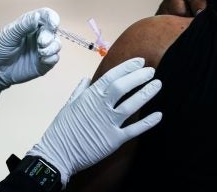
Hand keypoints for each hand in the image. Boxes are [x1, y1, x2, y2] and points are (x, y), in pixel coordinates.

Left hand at [0, 7, 60, 98]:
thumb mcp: (9, 34)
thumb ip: (24, 25)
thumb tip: (38, 16)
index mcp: (31, 24)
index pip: (46, 16)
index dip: (52, 18)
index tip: (53, 24)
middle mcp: (39, 35)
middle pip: (53, 31)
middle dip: (49, 36)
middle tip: (41, 42)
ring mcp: (43, 49)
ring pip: (57, 45)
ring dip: (52, 47)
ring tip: (41, 52)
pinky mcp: (44, 63)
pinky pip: (55, 58)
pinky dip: (51, 58)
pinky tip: (42, 60)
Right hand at [27, 58, 161, 186]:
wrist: (58, 153)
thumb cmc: (62, 128)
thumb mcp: (69, 105)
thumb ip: (80, 90)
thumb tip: (86, 78)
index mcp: (90, 96)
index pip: (111, 77)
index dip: (127, 67)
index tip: (139, 61)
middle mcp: (101, 107)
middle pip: (123, 87)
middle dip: (138, 77)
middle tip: (151, 70)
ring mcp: (108, 123)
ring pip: (131, 105)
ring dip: (146, 94)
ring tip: (157, 84)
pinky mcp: (114, 140)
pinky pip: (134, 130)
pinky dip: (147, 123)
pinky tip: (159, 115)